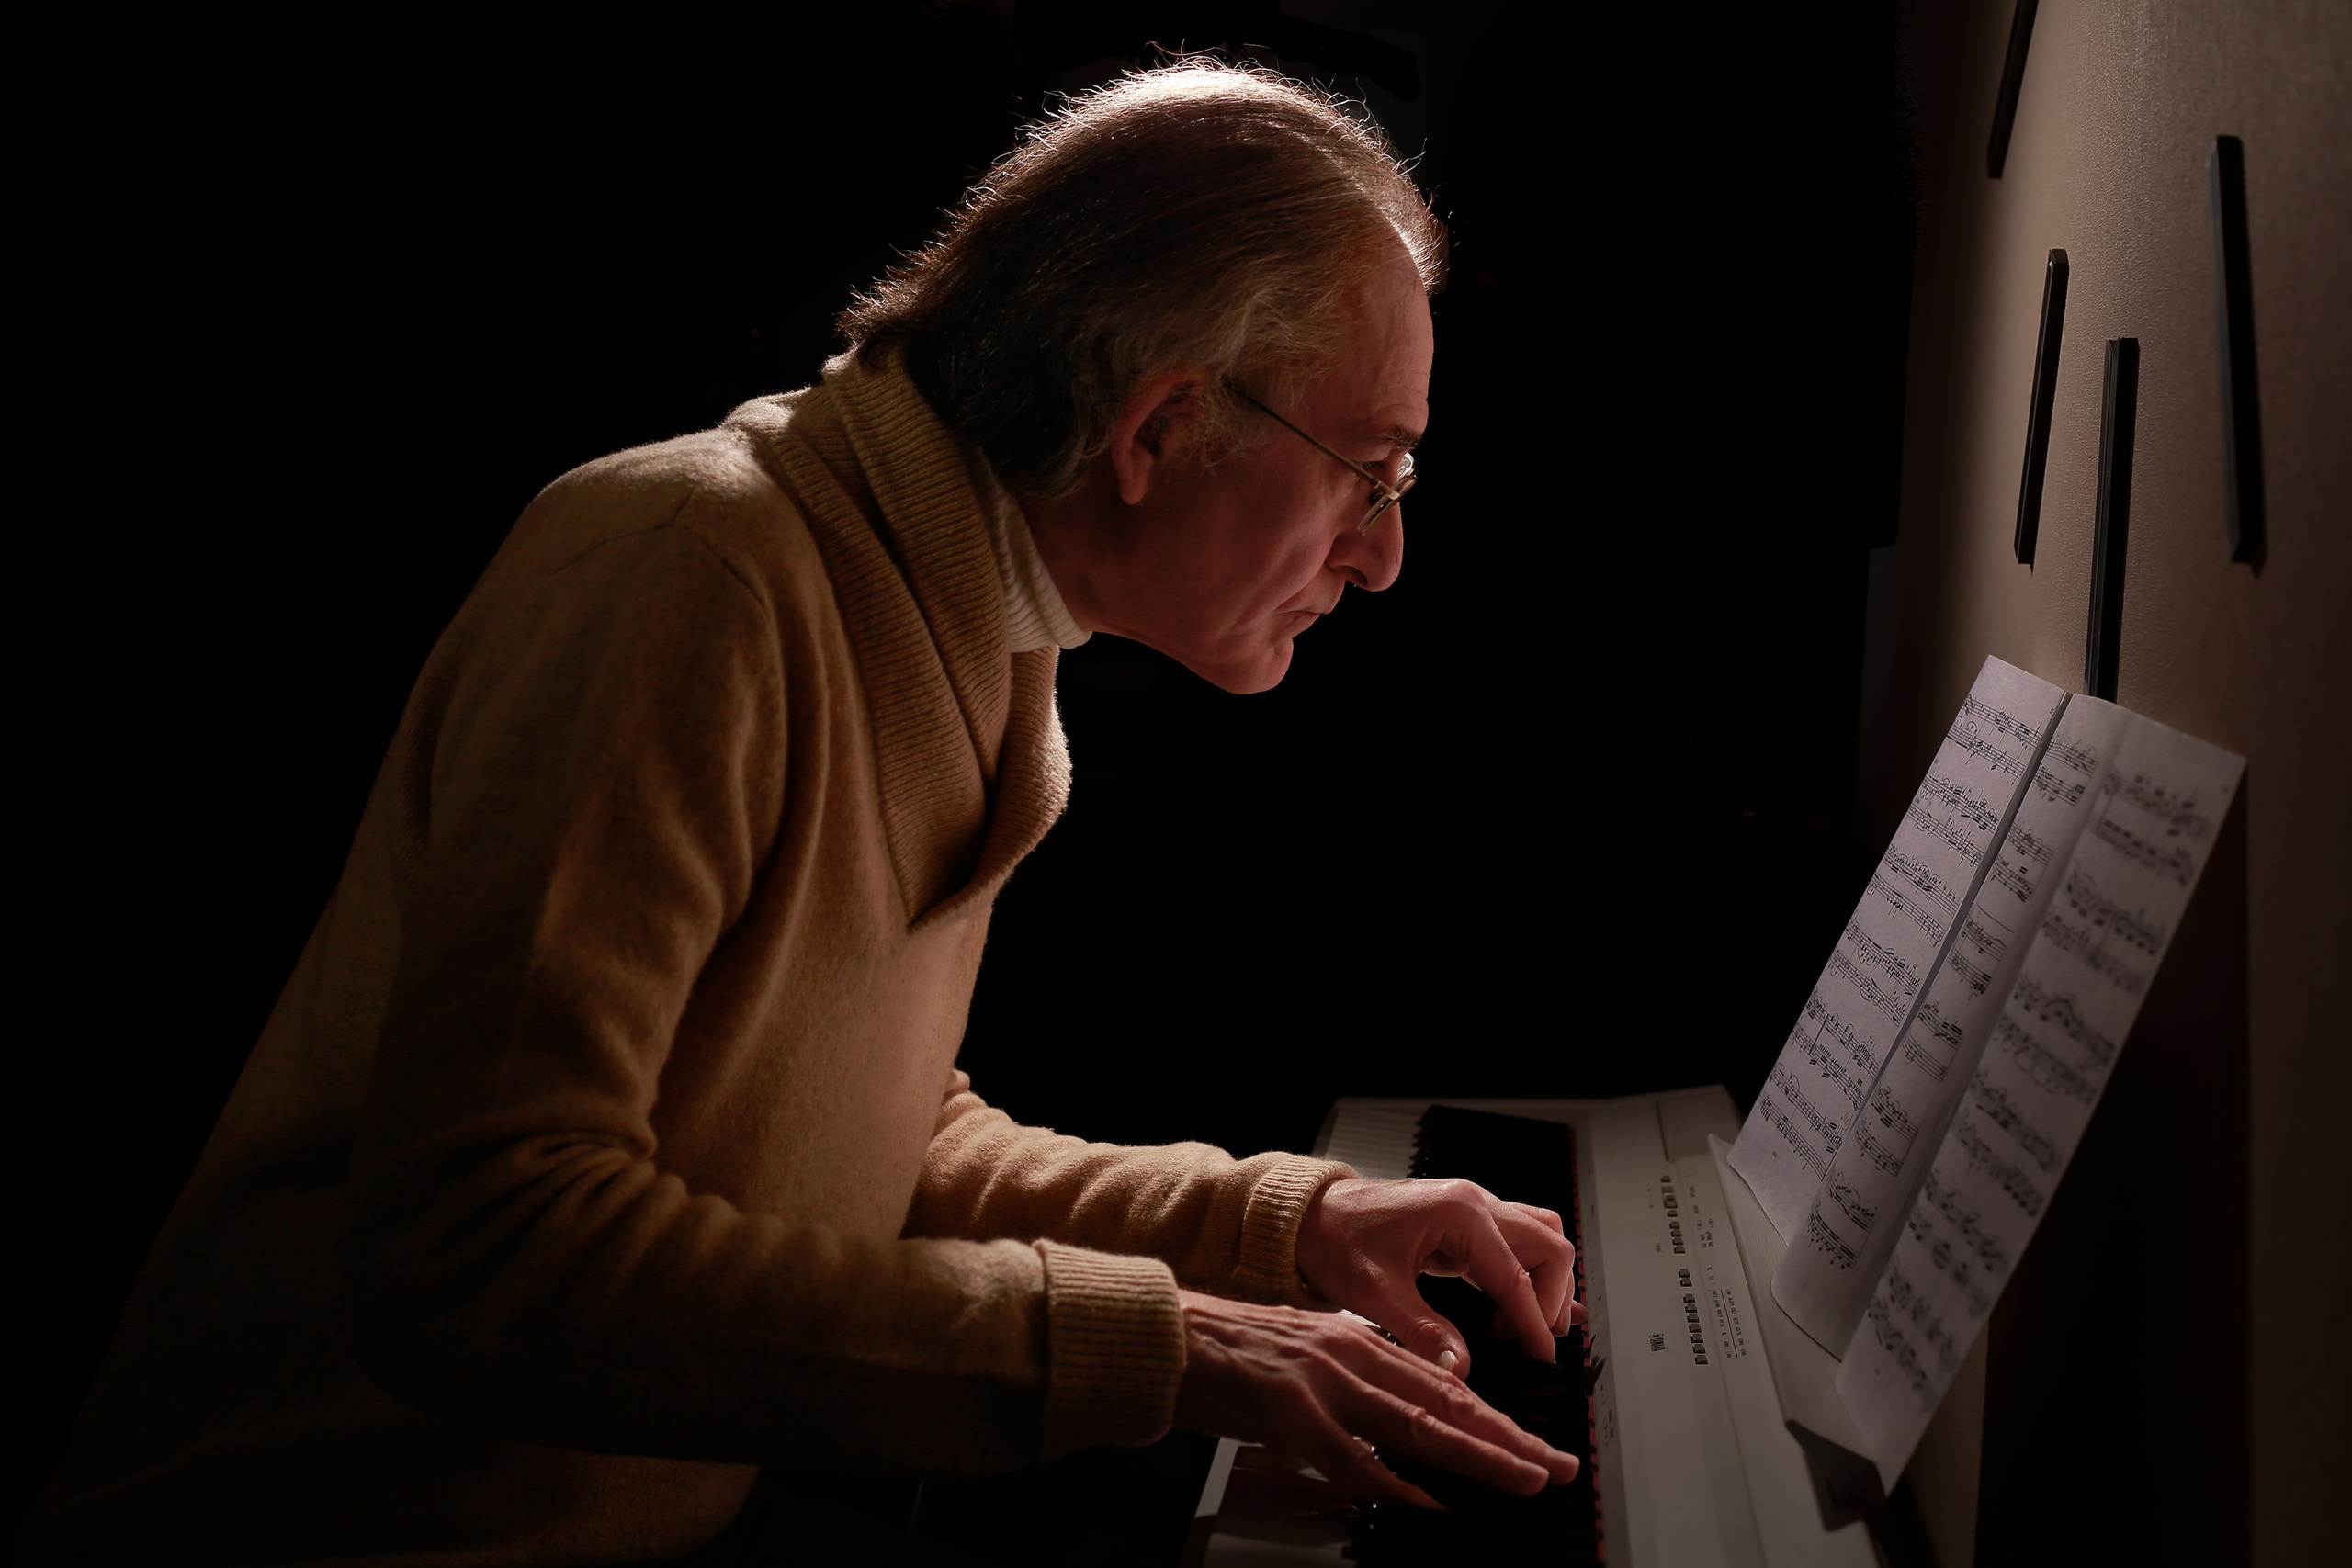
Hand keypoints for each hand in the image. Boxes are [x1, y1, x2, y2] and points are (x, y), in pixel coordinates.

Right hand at [1172, 1289, 1578, 1507]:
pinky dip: (1393, 1481)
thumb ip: (1350, 1392)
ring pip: (1417, 1425)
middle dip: (1508, 1440)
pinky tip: (1427, 1498)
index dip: (1493, 1419)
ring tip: (1522, 1479)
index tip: (1532, 1445)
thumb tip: (1392, 1436)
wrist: (1164, 1336)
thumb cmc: (1225, 1351)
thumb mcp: (1302, 1358)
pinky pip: (1352, 1456)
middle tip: (1555, 1467)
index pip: (1441, 1384)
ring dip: (1477, 1456)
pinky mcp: (1291, 1412)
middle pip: (1446, 1403)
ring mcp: (1323, 1385)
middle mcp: (1349, 1357)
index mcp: (1354, 1342)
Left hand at [1293, 1177, 1581, 1373]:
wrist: (1306, 1216)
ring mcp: (1471, 1210)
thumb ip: (1421, 1331)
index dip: (1535, 1322)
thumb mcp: (1374, 1293)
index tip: (1542, 1359)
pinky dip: (1528, 1274)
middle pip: (1548, 1247)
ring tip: (1518, 1329)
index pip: (1517, 1274)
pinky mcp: (1463, 1224)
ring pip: (1539, 1240)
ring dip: (1542, 1284)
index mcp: (1459, 1213)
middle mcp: (1474, 1203)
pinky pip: (1515, 1244)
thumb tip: (1459, 1368)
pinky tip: (1526, 1307)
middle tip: (1531, 1344)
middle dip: (1550, 1299)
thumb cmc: (1333, 1239)